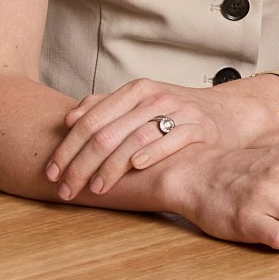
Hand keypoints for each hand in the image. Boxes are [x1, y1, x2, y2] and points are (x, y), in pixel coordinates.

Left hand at [47, 76, 278, 196]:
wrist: (227, 114)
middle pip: (106, 134)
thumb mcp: (141, 102)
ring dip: (109, 168)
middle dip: (80, 165)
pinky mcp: (198, 128)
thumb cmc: (175, 113)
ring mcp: (178, 111)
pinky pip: (170, 141)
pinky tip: (133, 169)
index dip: (67, 148)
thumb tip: (70, 117)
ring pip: (133, 140)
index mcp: (136, 89)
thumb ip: (106, 107)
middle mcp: (155, 97)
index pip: (90, 120)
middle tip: (65, 189)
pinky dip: (150, 154)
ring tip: (94, 190)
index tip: (51, 172)